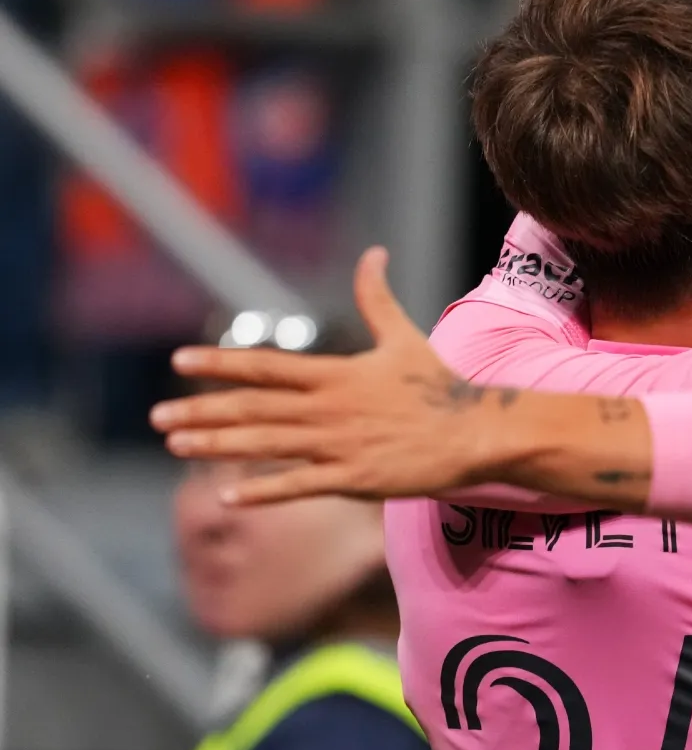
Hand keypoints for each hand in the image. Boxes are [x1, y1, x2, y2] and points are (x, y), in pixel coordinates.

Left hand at [150, 248, 518, 504]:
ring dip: (218, 446)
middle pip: (254, 408)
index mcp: (336, 374)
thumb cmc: (439, 387)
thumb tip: (374, 253)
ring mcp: (340, 445)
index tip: (179, 361)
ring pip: (267, 445)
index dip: (221, 362)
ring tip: (177, 447)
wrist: (476, 433)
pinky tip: (227, 496)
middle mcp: (329, 408)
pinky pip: (300, 486)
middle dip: (201, 412)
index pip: (266, 366)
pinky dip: (263, 492)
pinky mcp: (355, 479)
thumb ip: (377, 298)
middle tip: (157, 419)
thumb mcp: (404, 338)